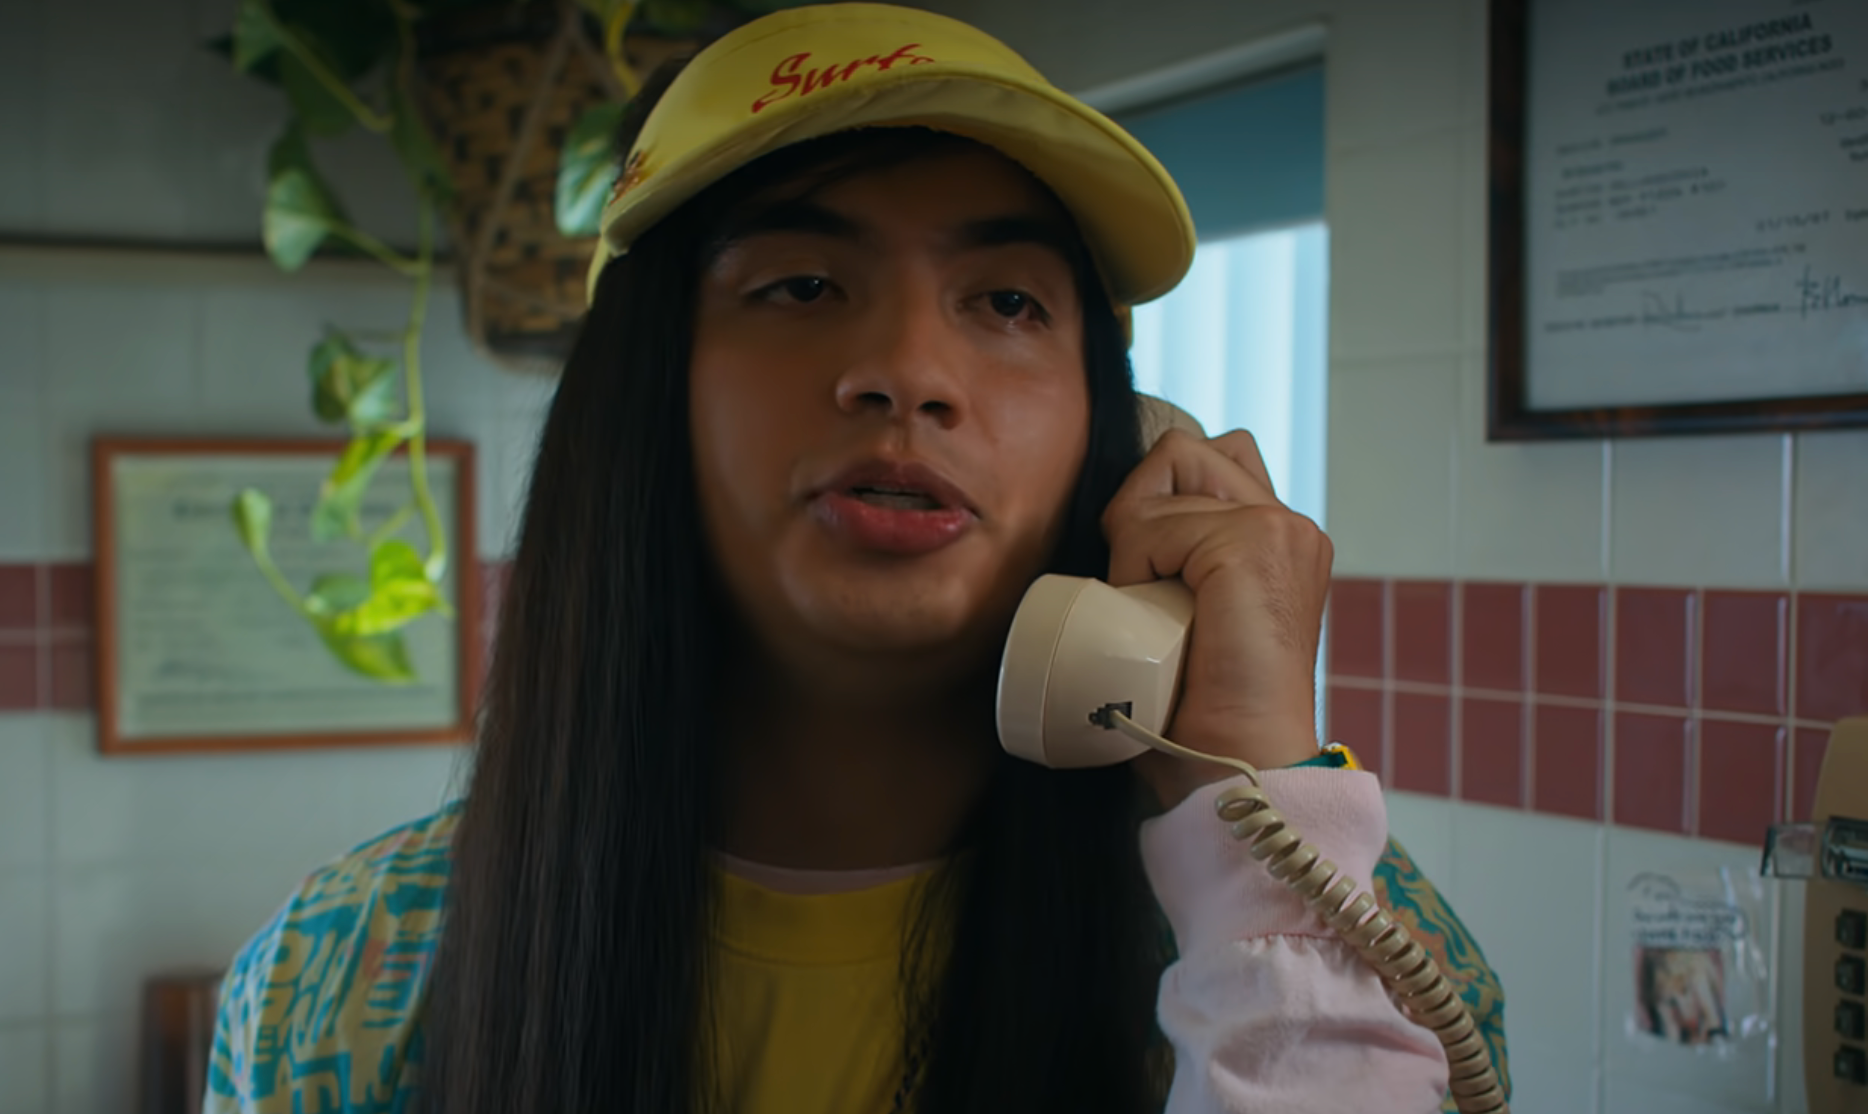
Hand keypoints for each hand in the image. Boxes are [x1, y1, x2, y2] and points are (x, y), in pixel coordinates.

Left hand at [1101, 427, 1334, 806]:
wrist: (1238, 764)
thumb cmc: (1199, 709)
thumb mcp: (1191, 615)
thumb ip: (1184, 563)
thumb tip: (1123, 525)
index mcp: (1284, 539)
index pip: (1208, 458)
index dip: (1157, 504)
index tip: (1148, 578)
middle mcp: (1291, 524)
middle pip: (1183, 450)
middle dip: (1142, 506)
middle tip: (1143, 587)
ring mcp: (1278, 526)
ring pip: (1167, 471)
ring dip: (1138, 537)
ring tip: (1155, 608)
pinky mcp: (1255, 540)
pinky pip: (1153, 522)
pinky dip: (1136, 566)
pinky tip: (1160, 619)